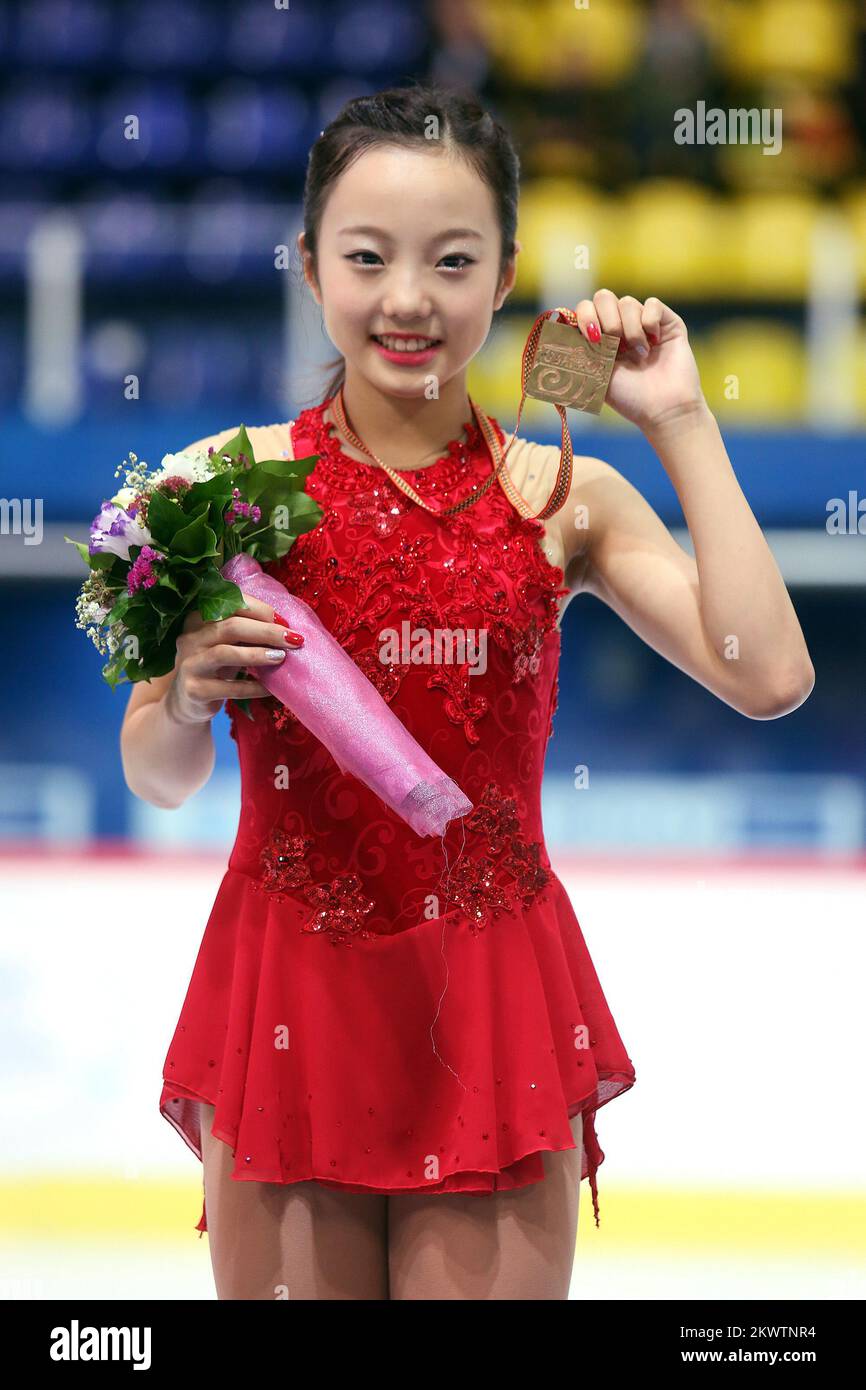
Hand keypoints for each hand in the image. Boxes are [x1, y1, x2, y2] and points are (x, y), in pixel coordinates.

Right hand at [166, 591, 303, 725]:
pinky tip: (270, 688)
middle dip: (266, 631)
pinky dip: (253, 687)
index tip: (285, 621)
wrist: (188, 701)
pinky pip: (229, 688)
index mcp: (197, 619)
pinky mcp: (194, 690)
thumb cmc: (215, 666)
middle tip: (293, 639)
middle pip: (230, 627)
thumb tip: (285, 625)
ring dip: (257, 654)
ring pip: (225, 653)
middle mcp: (189, 638)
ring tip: (281, 657)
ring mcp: (189, 664)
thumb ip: (246, 631)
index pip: (230, 605)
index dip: (261, 610)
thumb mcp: (226, 643)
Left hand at [573, 290, 705, 432]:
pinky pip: (652, 304)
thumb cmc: (630, 398)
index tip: (592, 339)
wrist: (663, 410)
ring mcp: (643, 323)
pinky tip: (655, 342)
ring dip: (631, 329)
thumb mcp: (596, 376)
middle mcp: (621, 327)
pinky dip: (650, 321)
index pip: (586, 309)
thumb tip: (559, 329)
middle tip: (616, 346)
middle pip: (604, 297)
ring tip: (640, 353)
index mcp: (601, 339)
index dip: (586, 317)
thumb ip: (579, 353)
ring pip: (628, 302)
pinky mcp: (667, 322)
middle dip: (607, 320)